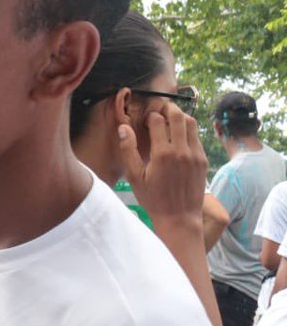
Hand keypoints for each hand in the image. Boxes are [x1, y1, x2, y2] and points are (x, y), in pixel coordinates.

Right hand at [119, 104, 206, 228]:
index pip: (157, 121)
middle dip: (169, 108)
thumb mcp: (134, 177)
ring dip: (181, 117)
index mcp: (162, 154)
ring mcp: (195, 154)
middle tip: (161, 109)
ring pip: (191, 123)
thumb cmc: (153, 199)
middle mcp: (181, 150)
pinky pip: (197, 137)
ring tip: (171, 119)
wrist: (179, 217)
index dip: (150, 117)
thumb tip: (123, 128)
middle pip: (178, 116)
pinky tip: (180, 136)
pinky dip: (189, 131)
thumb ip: (128, 151)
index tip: (146, 121)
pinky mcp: (202, 160)